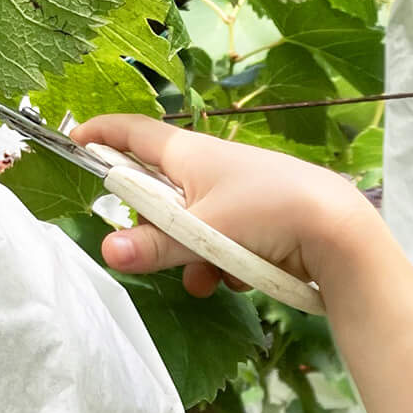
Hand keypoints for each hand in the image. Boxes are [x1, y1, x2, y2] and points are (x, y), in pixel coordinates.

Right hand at [72, 115, 382, 300]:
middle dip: (154, 227)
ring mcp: (236, 196)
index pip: (133, 133)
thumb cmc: (268, 212)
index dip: (101, 134)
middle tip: (150, 249)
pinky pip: (222, 245)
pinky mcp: (259, 223)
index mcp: (190, 152)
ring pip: (192, 228)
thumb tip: (108, 251)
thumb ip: (154, 246)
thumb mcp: (202, 232)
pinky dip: (223, 265)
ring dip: (192, 257)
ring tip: (206, 278)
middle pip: (160, 191)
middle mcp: (210, 168)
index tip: (74, 140)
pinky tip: (238, 279)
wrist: (338, 231)